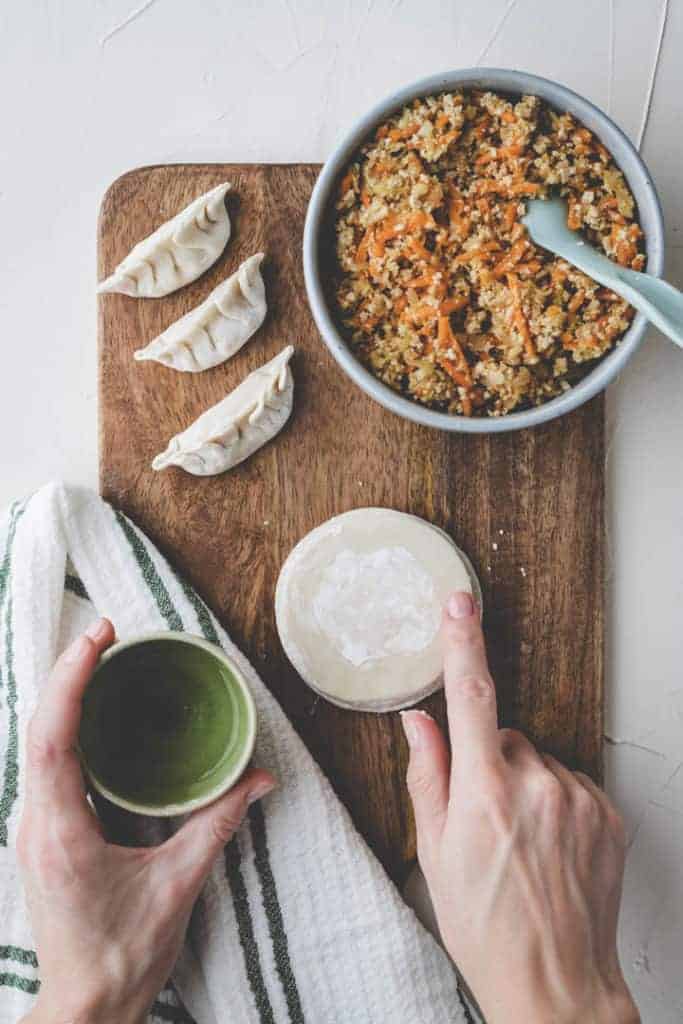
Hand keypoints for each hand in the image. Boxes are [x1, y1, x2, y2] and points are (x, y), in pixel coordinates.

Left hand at [18, 619, 274, 1023]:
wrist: (84, 1007)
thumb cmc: (124, 955)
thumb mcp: (179, 883)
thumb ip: (220, 823)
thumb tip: (262, 779)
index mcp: (62, 832)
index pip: (52, 738)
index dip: (71, 680)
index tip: (98, 638)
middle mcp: (35, 824)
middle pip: (38, 728)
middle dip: (68, 673)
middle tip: (104, 634)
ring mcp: (31, 830)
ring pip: (35, 745)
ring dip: (62, 697)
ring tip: (97, 660)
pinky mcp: (40, 835)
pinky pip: (43, 766)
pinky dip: (63, 727)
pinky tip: (89, 715)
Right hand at [402, 592, 638, 1023]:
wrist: (555, 982)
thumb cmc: (484, 925)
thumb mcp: (435, 853)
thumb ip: (427, 774)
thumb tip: (417, 720)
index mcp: (486, 793)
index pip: (471, 699)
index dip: (462, 645)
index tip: (459, 604)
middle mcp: (538, 785)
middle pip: (504, 738)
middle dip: (488, 763)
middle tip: (482, 820)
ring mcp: (579, 797)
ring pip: (536, 760)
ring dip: (523, 784)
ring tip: (519, 842)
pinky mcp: (608, 810)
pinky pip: (569, 780)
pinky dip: (554, 800)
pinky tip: (547, 845)